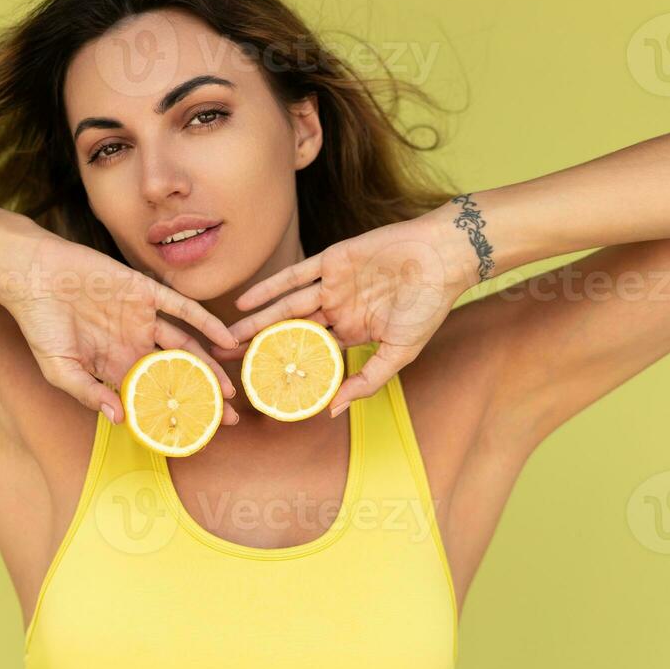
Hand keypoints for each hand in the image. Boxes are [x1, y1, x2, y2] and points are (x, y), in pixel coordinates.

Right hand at [0, 232, 241, 425]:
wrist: (33, 276)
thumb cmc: (40, 324)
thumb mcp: (59, 369)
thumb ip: (89, 393)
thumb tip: (120, 419)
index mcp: (114, 365)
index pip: (151, 394)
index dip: (172, 413)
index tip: (196, 434)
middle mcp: (134, 343)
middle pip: (176, 373)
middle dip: (202, 396)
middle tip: (228, 419)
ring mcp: (142, 317)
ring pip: (186, 345)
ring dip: (210, 365)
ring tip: (230, 390)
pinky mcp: (145, 291)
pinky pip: (183, 309)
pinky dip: (206, 323)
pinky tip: (226, 339)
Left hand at [213, 211, 477, 417]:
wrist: (442, 256)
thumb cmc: (428, 307)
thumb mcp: (400, 353)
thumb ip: (367, 381)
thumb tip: (331, 412)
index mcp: (353, 333)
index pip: (312, 355)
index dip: (287, 368)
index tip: (260, 386)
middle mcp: (337, 310)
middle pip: (290, 332)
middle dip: (259, 346)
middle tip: (227, 362)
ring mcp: (332, 285)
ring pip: (285, 307)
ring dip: (256, 320)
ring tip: (227, 336)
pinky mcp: (330, 261)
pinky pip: (293, 276)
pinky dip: (268, 287)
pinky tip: (244, 301)